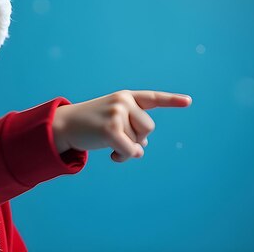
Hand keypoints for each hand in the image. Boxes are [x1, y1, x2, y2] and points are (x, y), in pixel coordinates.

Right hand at [52, 90, 191, 162]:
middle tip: (117, 137)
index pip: (153, 98)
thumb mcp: (113, 120)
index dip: (172, 101)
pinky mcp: (110, 129)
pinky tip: (112, 154)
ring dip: (128, 148)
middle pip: (149, 128)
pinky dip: (124, 156)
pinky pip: (131, 150)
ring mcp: (117, 113)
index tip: (189, 102)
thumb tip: (142, 149)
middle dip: (137, 138)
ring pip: (140, 141)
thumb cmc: (90, 125)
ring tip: (111, 144)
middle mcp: (123, 101)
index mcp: (126, 97)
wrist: (64, 125)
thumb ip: (131, 129)